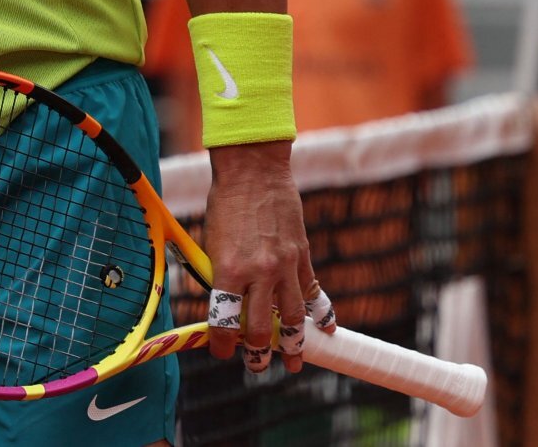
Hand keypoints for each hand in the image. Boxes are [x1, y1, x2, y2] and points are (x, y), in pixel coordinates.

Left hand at [204, 141, 316, 373]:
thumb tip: (223, 306)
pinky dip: (321, 314)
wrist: (253, 171)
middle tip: (256, 366)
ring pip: (294, 318)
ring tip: (293, 362)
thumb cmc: (225, 203)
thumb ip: (218, 274)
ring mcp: (285, 266)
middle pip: (261, 327)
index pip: (224, 319)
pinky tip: (325, 330)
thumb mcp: (211, 241)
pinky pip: (314, 293)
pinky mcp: (303, 256)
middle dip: (258, 353)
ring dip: (294, 344)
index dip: (222, 343)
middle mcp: (259, 272)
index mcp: (228, 268)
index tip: (221, 352)